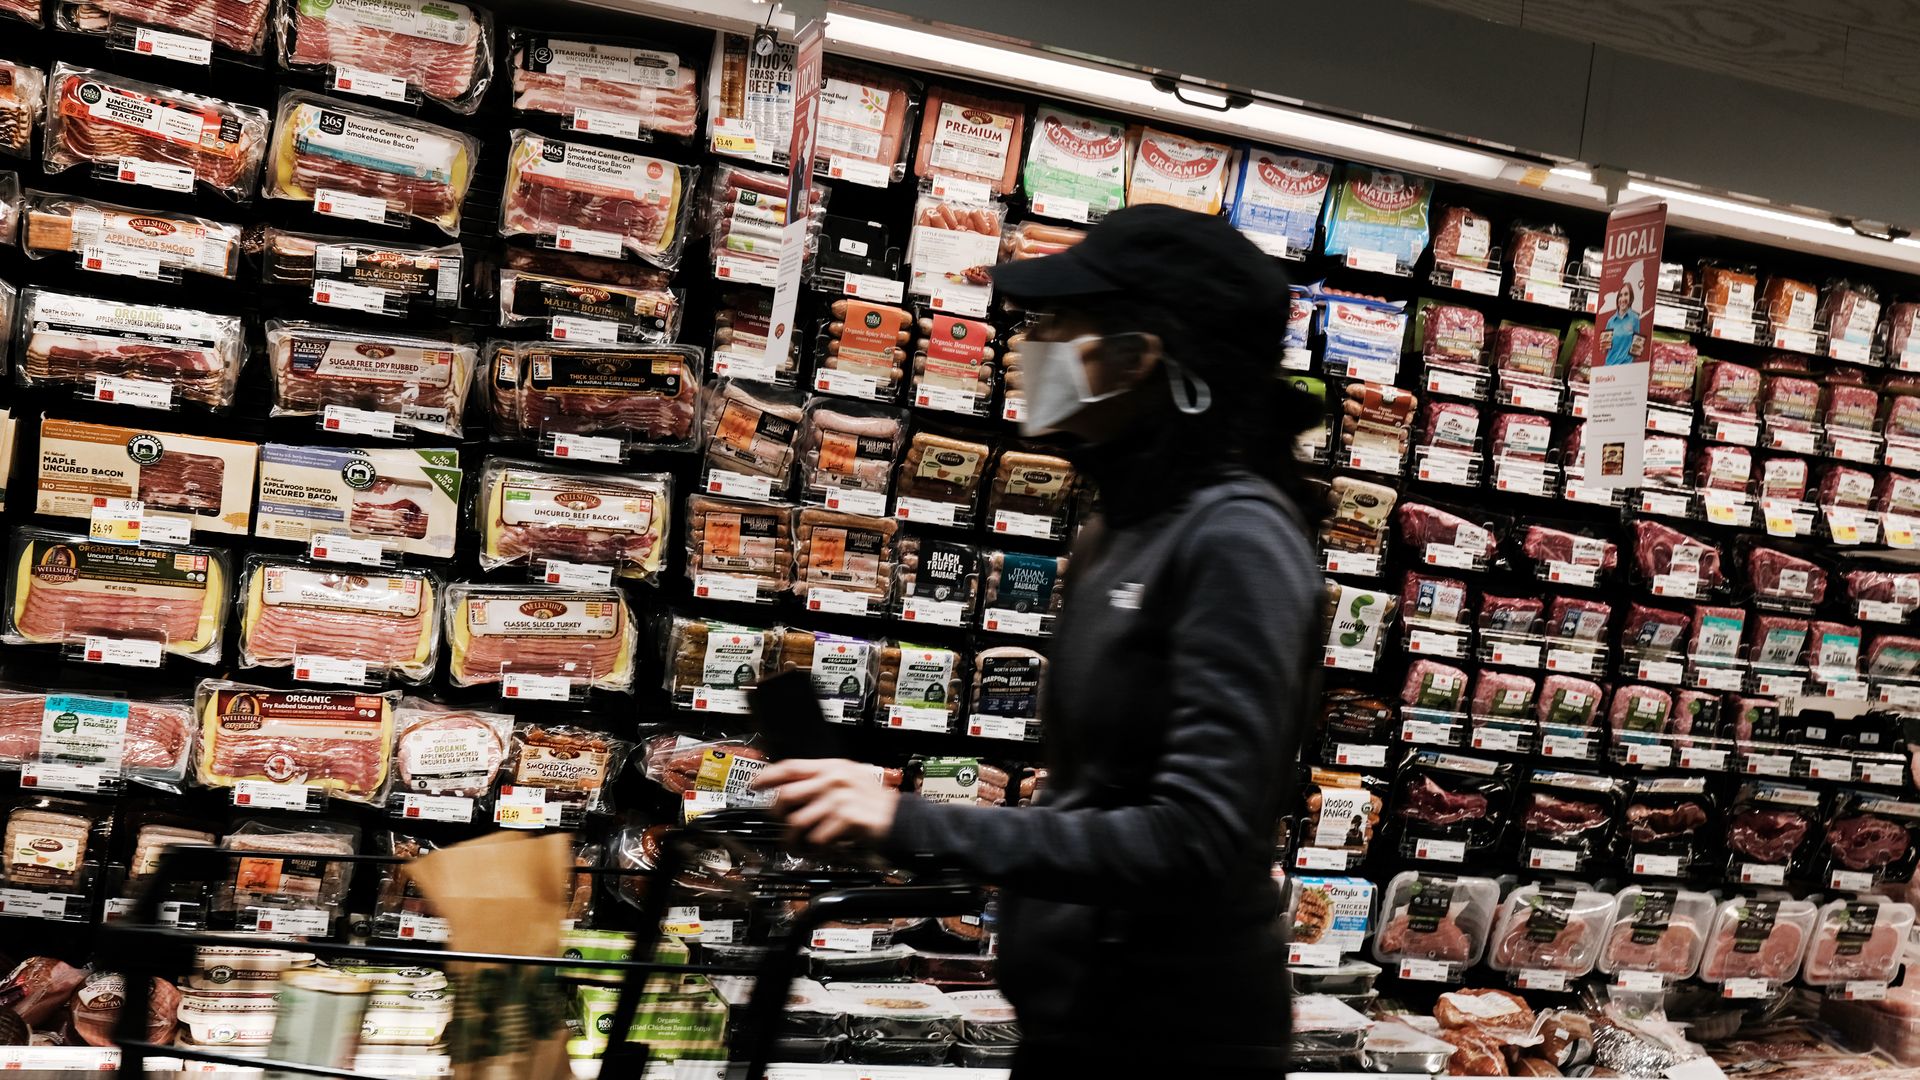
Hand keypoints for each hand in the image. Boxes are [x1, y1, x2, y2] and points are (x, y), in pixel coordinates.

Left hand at [754, 758, 900, 846]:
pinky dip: (814, 848)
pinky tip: (819, 850)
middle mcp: (834, 779)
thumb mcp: (849, 780)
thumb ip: (822, 780)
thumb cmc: (874, 803)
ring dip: (792, 839)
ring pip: (797, 820)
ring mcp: (840, 798)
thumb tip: (790, 788)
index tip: (753, 785)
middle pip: (786, 795)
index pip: (791, 766)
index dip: (767, 776)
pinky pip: (817, 837)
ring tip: (796, 845)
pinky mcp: (846, 818)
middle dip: (777, 815)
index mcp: (832, 767)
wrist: (901, 820)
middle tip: (780, 824)